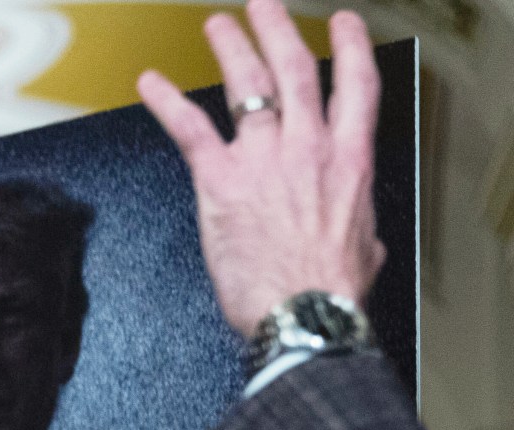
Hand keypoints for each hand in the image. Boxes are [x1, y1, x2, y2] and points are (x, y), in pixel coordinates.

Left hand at [136, 1, 384, 337]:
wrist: (302, 314)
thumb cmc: (328, 292)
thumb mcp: (365, 249)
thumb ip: (358, 227)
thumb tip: (359, 235)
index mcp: (349, 161)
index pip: (357, 86)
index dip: (350, 48)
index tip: (341, 26)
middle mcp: (308, 148)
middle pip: (296, 71)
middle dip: (278, 32)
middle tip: (265, 9)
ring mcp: (264, 159)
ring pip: (247, 86)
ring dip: (230, 49)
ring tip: (218, 26)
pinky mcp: (220, 181)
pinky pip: (189, 128)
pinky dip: (166, 101)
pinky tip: (149, 83)